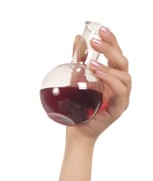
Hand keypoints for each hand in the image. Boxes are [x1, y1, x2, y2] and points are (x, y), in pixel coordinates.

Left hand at [68, 26, 130, 140]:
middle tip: (96, 39)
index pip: (115, 54)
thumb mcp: (76, 79)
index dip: (111, 40)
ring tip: (92, 62)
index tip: (101, 29)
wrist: (76, 131)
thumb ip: (79, 60)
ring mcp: (121, 96)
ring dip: (108, 65)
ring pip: (124, 74)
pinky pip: (121, 90)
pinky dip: (110, 80)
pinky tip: (97, 73)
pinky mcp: (119, 108)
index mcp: (111, 77)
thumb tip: (78, 38)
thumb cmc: (77, 107)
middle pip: (122, 61)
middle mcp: (119, 85)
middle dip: (110, 47)